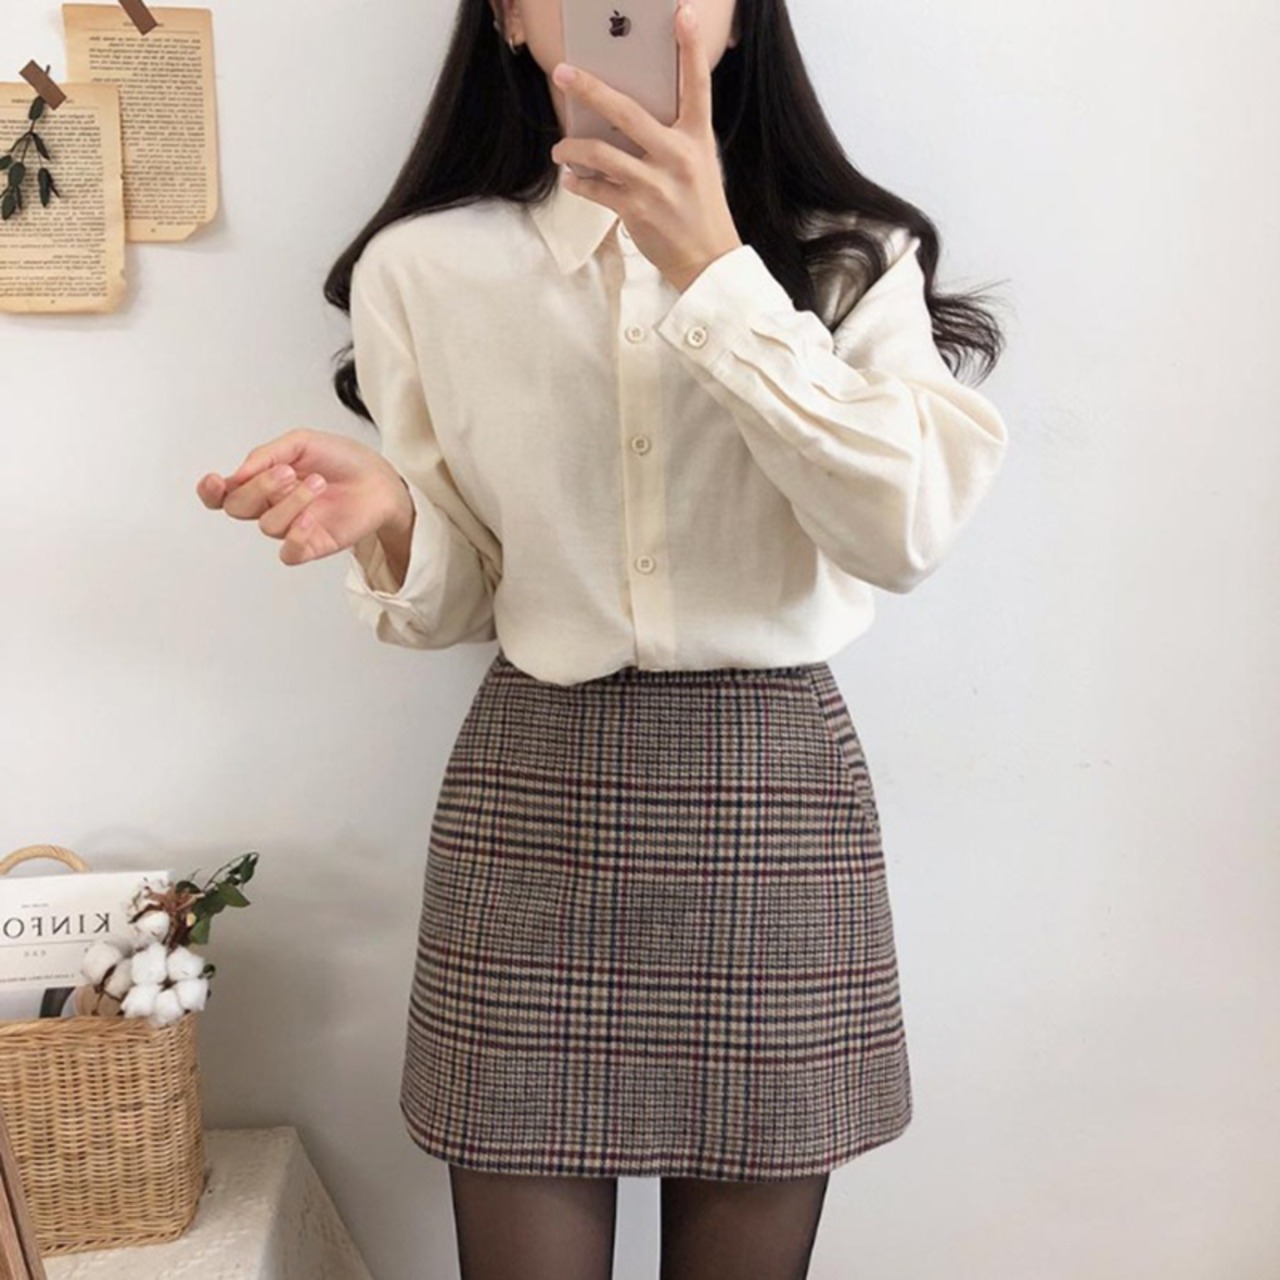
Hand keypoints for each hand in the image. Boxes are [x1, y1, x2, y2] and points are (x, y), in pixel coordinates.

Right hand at [196, 428, 411, 566]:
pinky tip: (312, 518)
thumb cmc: (342, 459)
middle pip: (239, 508)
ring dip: (291, 502)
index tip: (215, 481)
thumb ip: (266, 454)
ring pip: (268, 526)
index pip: (223, 494)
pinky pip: (289, 552)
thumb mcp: (302, 442)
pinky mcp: (312, 546)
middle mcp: (272, 505)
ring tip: (318, 484)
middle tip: (287, 472)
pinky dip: (296, 536)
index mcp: (263, 480)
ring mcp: (291, 527)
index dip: (211, 491)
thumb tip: (237, 474)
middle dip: (259, 488)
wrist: (380, 477)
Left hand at [548, 0, 742, 292]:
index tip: (682, 13)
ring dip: (572, 149)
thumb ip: (671, 138)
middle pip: (627, 112)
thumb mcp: (699, 164)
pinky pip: (595, 189)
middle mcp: (677, 156)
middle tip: (563, 72)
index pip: (698, 86)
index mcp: (697, 139)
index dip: (690, 48)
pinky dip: (577, 183)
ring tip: (560, 150)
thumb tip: (623, 118)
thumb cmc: (700, 208)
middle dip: (590, 89)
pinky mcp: (636, 210)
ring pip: (600, 154)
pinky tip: (571, 179)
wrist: (708, 260)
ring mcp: (655, 184)